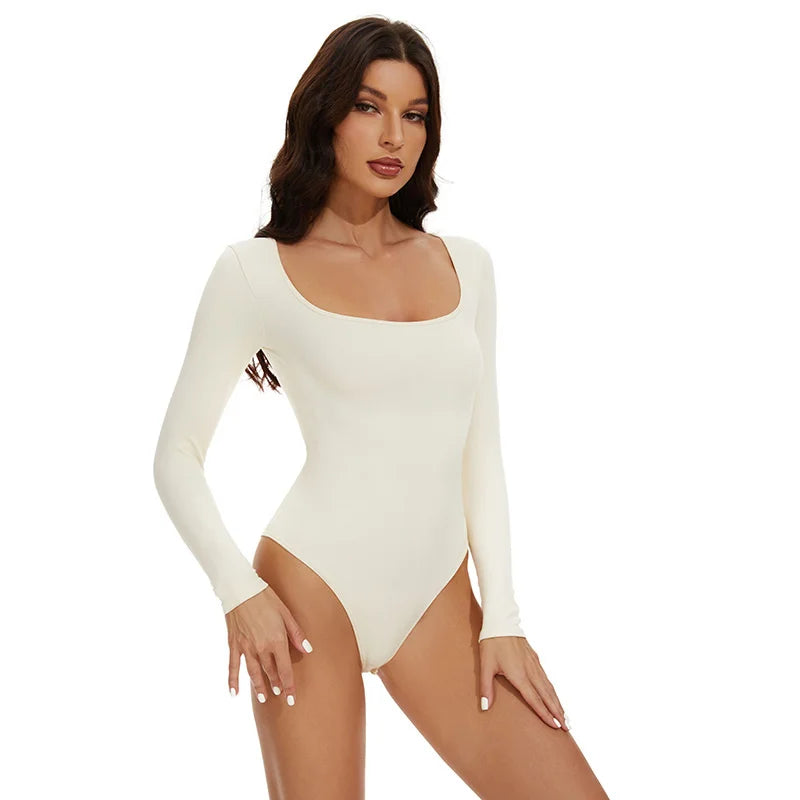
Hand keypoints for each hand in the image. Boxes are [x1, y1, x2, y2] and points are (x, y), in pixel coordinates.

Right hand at [225, 586, 312, 706]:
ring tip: (264, 698)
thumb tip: (307, 650)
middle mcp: (262, 648)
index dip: (289, 685)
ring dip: (259, 686)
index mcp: (277, 640)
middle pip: (270, 672)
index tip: (292, 698)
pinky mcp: (234, 644)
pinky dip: (233, 680)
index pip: (285, 669)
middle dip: (276, 685)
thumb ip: (296, 634)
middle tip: (279, 695)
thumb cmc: (266, 598)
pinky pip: (233, 666)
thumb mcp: (286, 613)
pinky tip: (234, 693)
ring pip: (254, 672)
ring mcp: (246, 647)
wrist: (242, 589)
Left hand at [478, 636, 569, 730]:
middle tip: (567, 727)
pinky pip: (546, 677)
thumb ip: (486, 687)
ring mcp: (534, 664)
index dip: (545, 714)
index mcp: (519, 675)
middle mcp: (530, 671)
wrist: (501, 622)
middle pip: (547, 695)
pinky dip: (552, 689)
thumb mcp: (485, 666)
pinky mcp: (534, 658)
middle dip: (557, 712)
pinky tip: (554, 694)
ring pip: (549, 686)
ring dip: (557, 701)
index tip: (555, 726)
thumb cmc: (492, 644)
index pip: (535, 699)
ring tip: (564, 715)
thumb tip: (485, 707)